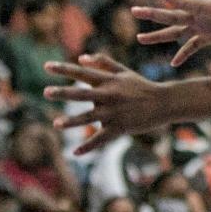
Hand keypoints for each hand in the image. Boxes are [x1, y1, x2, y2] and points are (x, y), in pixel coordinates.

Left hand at [43, 54, 167, 152]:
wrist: (164, 102)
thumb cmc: (141, 86)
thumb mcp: (123, 71)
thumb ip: (103, 62)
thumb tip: (81, 58)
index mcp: (109, 81)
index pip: (82, 73)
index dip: (64, 69)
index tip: (47, 66)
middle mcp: (109, 96)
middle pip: (82, 94)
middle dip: (64, 93)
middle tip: (46, 92)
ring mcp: (114, 113)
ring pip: (89, 118)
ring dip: (72, 122)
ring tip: (56, 124)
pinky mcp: (120, 128)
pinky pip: (101, 139)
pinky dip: (88, 147)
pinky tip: (75, 152)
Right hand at [132, 0, 210, 66]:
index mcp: (206, 7)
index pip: (182, 1)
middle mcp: (202, 15)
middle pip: (172, 15)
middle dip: (153, 14)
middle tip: (133, 11)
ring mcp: (205, 26)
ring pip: (177, 32)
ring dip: (160, 36)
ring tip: (141, 39)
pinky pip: (193, 46)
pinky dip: (183, 54)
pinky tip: (173, 64)